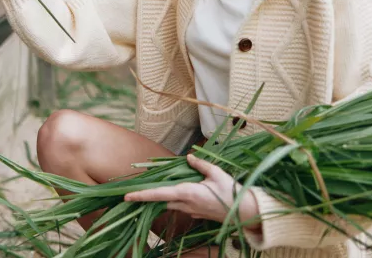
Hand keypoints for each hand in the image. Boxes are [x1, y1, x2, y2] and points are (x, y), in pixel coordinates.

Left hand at [124, 153, 260, 229]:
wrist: (244, 212)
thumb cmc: (231, 191)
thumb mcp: (216, 173)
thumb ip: (200, 164)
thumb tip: (188, 157)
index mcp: (188, 193)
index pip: (159, 194)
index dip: (142, 195)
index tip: (127, 197)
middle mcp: (186, 204)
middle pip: (161, 200)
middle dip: (147, 196)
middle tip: (131, 192)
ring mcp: (190, 211)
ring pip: (169, 204)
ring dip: (160, 197)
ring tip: (149, 189)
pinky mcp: (195, 214)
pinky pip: (179, 206)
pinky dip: (173, 199)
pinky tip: (176, 191)